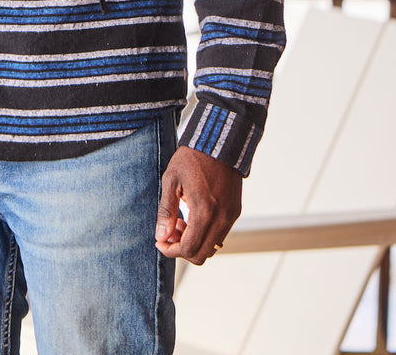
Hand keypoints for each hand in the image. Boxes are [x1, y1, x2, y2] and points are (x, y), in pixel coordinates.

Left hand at [155, 145, 241, 264]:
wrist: (219, 141)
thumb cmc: (192, 158)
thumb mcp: (171, 180)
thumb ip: (166, 211)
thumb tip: (161, 237)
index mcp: (204, 210)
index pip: (189, 248)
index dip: (171, 250)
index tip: (160, 241)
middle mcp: (222, 217)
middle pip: (202, 254)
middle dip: (182, 249)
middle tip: (170, 231)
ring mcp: (231, 215)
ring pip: (212, 247)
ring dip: (195, 242)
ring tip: (181, 222)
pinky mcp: (235, 211)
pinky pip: (220, 234)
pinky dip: (206, 234)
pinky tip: (194, 216)